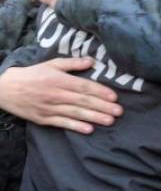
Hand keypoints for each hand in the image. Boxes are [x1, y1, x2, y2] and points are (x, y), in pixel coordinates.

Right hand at [0, 57, 122, 133]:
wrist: (5, 89)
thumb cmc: (32, 75)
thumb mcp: (52, 64)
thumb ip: (72, 63)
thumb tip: (91, 61)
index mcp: (59, 80)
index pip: (84, 86)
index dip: (100, 91)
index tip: (114, 96)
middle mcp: (56, 94)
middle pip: (83, 101)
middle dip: (103, 106)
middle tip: (119, 111)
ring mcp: (50, 108)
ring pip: (76, 113)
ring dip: (94, 117)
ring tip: (110, 121)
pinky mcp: (43, 119)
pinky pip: (62, 123)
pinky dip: (76, 126)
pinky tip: (89, 130)